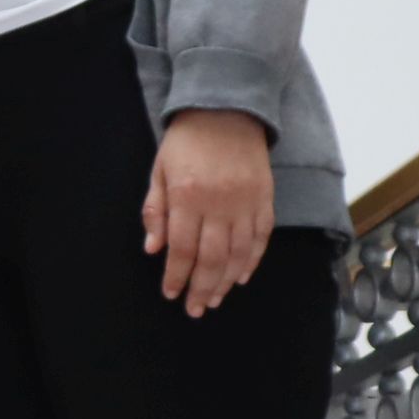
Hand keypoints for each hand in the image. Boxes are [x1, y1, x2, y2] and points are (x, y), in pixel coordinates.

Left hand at [145, 108, 275, 317]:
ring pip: (239, 253)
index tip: (171, 294)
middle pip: (212, 258)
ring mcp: (246, 201)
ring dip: (226, 281)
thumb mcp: (159, 171)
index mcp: (187, 196)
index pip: (181, 248)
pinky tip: (240, 277)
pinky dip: (252, 261)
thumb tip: (153, 249)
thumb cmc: (186, 141)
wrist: (226, 109)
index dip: (176, 276)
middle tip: (195, 309)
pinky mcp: (266, 198)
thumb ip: (155, 211)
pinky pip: (261, 237)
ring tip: (214, 299)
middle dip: (201, 287)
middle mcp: (219, 202)